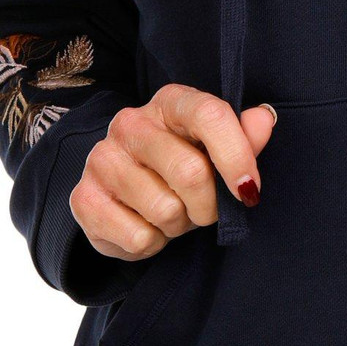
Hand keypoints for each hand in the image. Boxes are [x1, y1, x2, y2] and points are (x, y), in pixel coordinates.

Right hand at [70, 85, 277, 259]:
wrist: (126, 195)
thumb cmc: (183, 166)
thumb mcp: (217, 149)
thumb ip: (245, 136)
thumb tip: (263, 119)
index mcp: (170, 102)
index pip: (209, 115)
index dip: (237, 156)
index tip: (249, 190)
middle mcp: (130, 124)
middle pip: (190, 172)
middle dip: (209, 205)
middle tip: (204, 209)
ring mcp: (101, 160)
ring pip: (165, 210)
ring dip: (179, 225)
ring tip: (171, 213)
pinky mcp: (83, 200)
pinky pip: (138, 237)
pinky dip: (153, 243)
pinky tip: (146, 225)